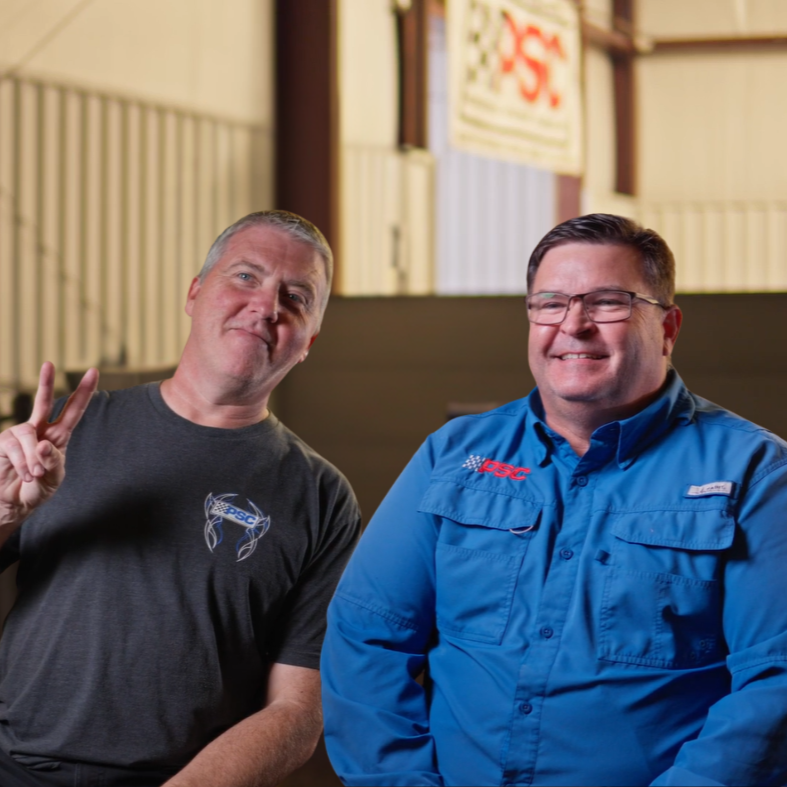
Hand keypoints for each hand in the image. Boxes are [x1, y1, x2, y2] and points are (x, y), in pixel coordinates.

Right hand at [0, 362, 97, 529]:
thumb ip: (52, 463)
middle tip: (48, 363)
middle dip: (45, 382)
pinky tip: (25, 475)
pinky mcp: (1, 444)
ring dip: (33, 458)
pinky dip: (22, 463)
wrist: (12, 505)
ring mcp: (18, 436)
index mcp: (57, 436)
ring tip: (34, 475)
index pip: (72, 411)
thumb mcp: (53, 479)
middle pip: (43, 402)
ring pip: (28, 435)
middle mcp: (37, 431)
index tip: (93, 372)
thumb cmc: (36, 490)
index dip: (84, 392)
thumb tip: (42, 444)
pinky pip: (13, 447)